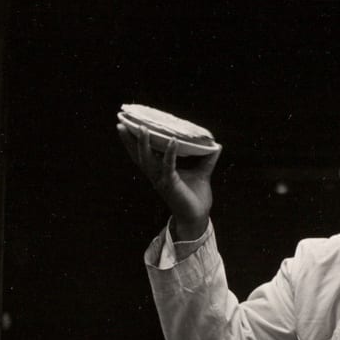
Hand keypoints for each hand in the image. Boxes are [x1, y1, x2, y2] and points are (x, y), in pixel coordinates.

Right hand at [118, 121, 221, 240]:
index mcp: (159, 171)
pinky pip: (168, 166)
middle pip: (138, 156)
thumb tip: (217, 145)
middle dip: (129, 140)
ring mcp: (161, 180)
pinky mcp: (170, 184)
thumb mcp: (202, 172)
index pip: (143, 154)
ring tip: (143, 128)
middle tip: (121, 124)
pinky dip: (170, 153)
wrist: (198, 216)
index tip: (125, 126)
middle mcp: (156, 175)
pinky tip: (173, 140)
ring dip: (144, 143)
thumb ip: (207, 158)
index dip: (133, 141)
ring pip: (148, 159)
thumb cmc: (196, 196)